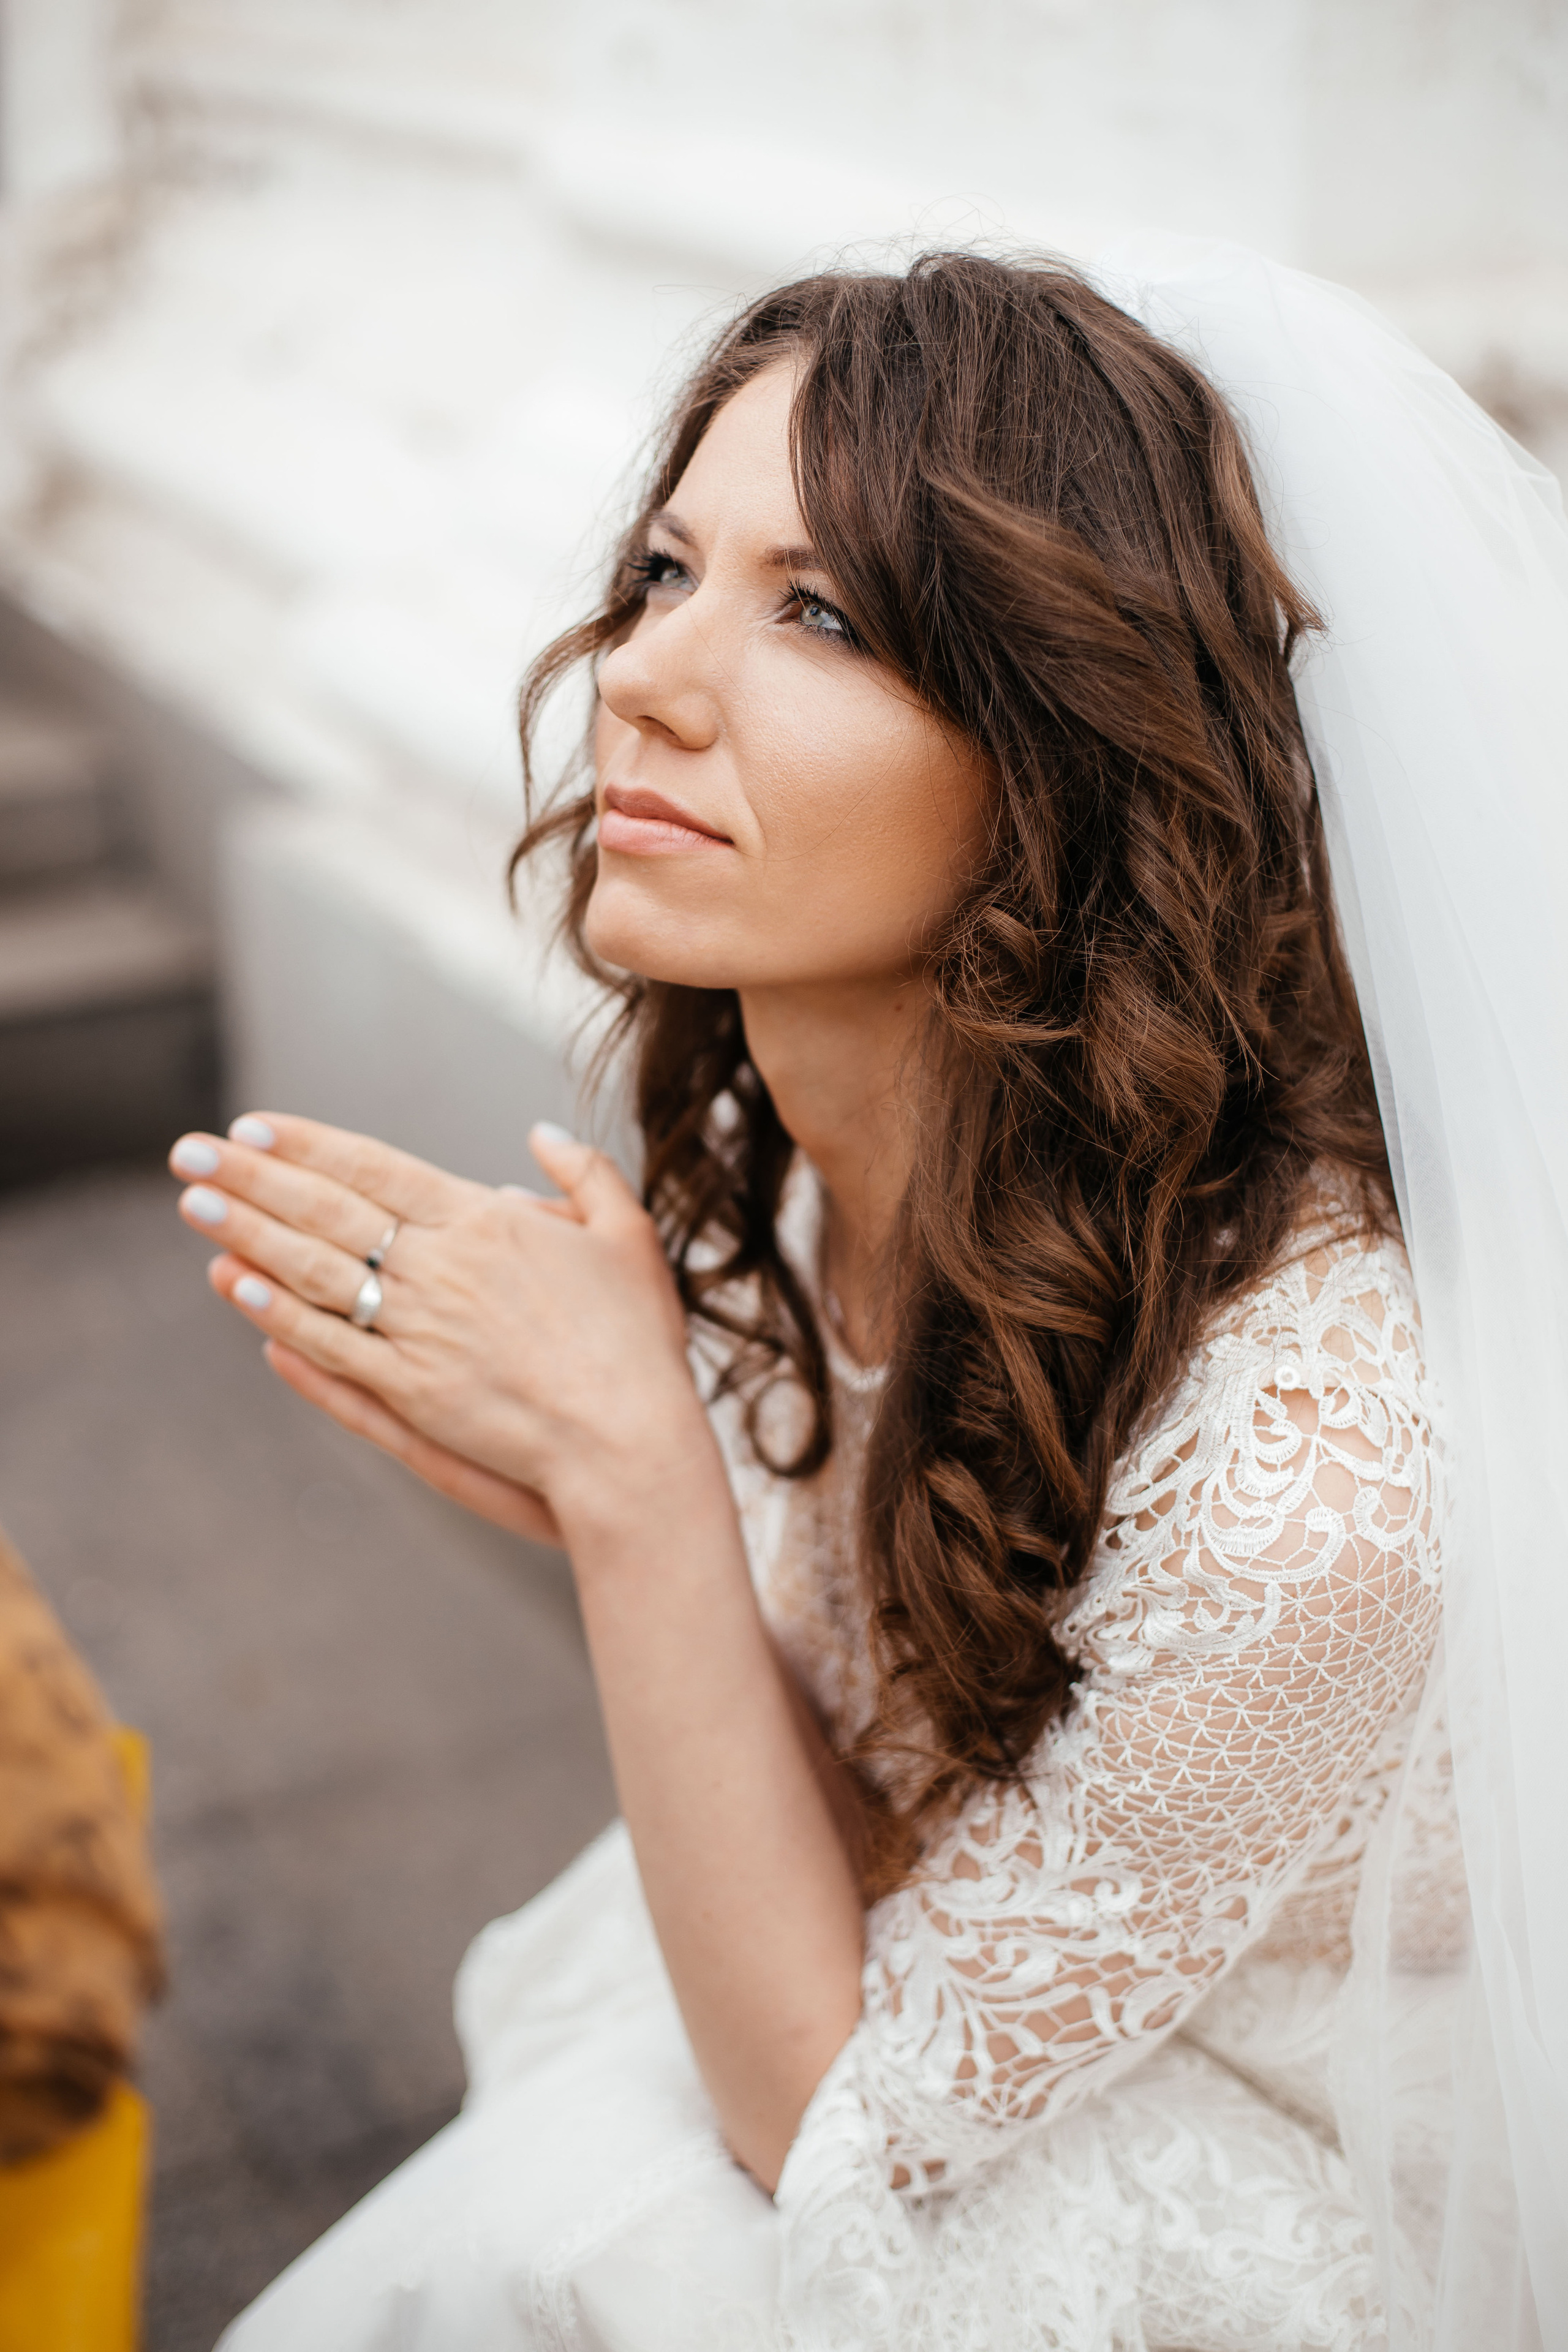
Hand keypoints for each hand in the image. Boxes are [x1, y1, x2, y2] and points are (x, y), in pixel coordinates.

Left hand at [169, 1114, 709, 1543]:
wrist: (633, 1443)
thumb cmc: (639, 1343)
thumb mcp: (630, 1240)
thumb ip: (586, 1178)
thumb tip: (540, 1135)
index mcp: (489, 1223)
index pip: (377, 1168)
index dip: (310, 1144)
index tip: (254, 1124)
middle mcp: (444, 1269)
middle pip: (329, 1210)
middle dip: (252, 1176)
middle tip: (189, 1151)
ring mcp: (423, 1332)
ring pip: (317, 1273)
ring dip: (248, 1234)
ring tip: (194, 1206)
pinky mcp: (414, 1395)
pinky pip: (332, 1346)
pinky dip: (280, 1315)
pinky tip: (239, 1288)